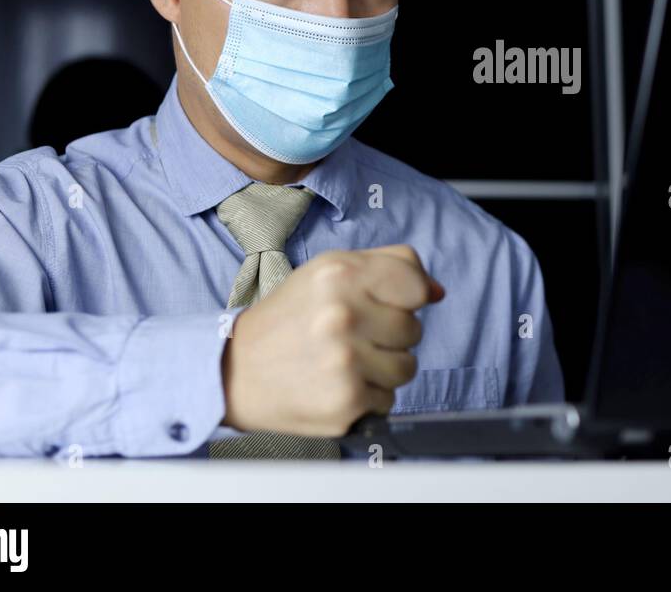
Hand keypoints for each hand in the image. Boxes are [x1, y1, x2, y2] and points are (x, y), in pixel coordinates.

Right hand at [220, 244, 444, 436]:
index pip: (415, 284)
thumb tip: (436, 291)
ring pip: (407, 367)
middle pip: (414, 329)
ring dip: (382, 369)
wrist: (234, 371)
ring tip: (344, 362)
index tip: (383, 305)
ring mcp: (345, 362)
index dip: (405, 298)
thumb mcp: (329, 271)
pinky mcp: (345, 402)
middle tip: (349, 337)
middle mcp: (343, 315)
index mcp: (340, 273)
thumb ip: (389, 267)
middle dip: (388, 335)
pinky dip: (367, 398)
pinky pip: (388, 400)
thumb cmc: (289, 319)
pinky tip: (335, 385)